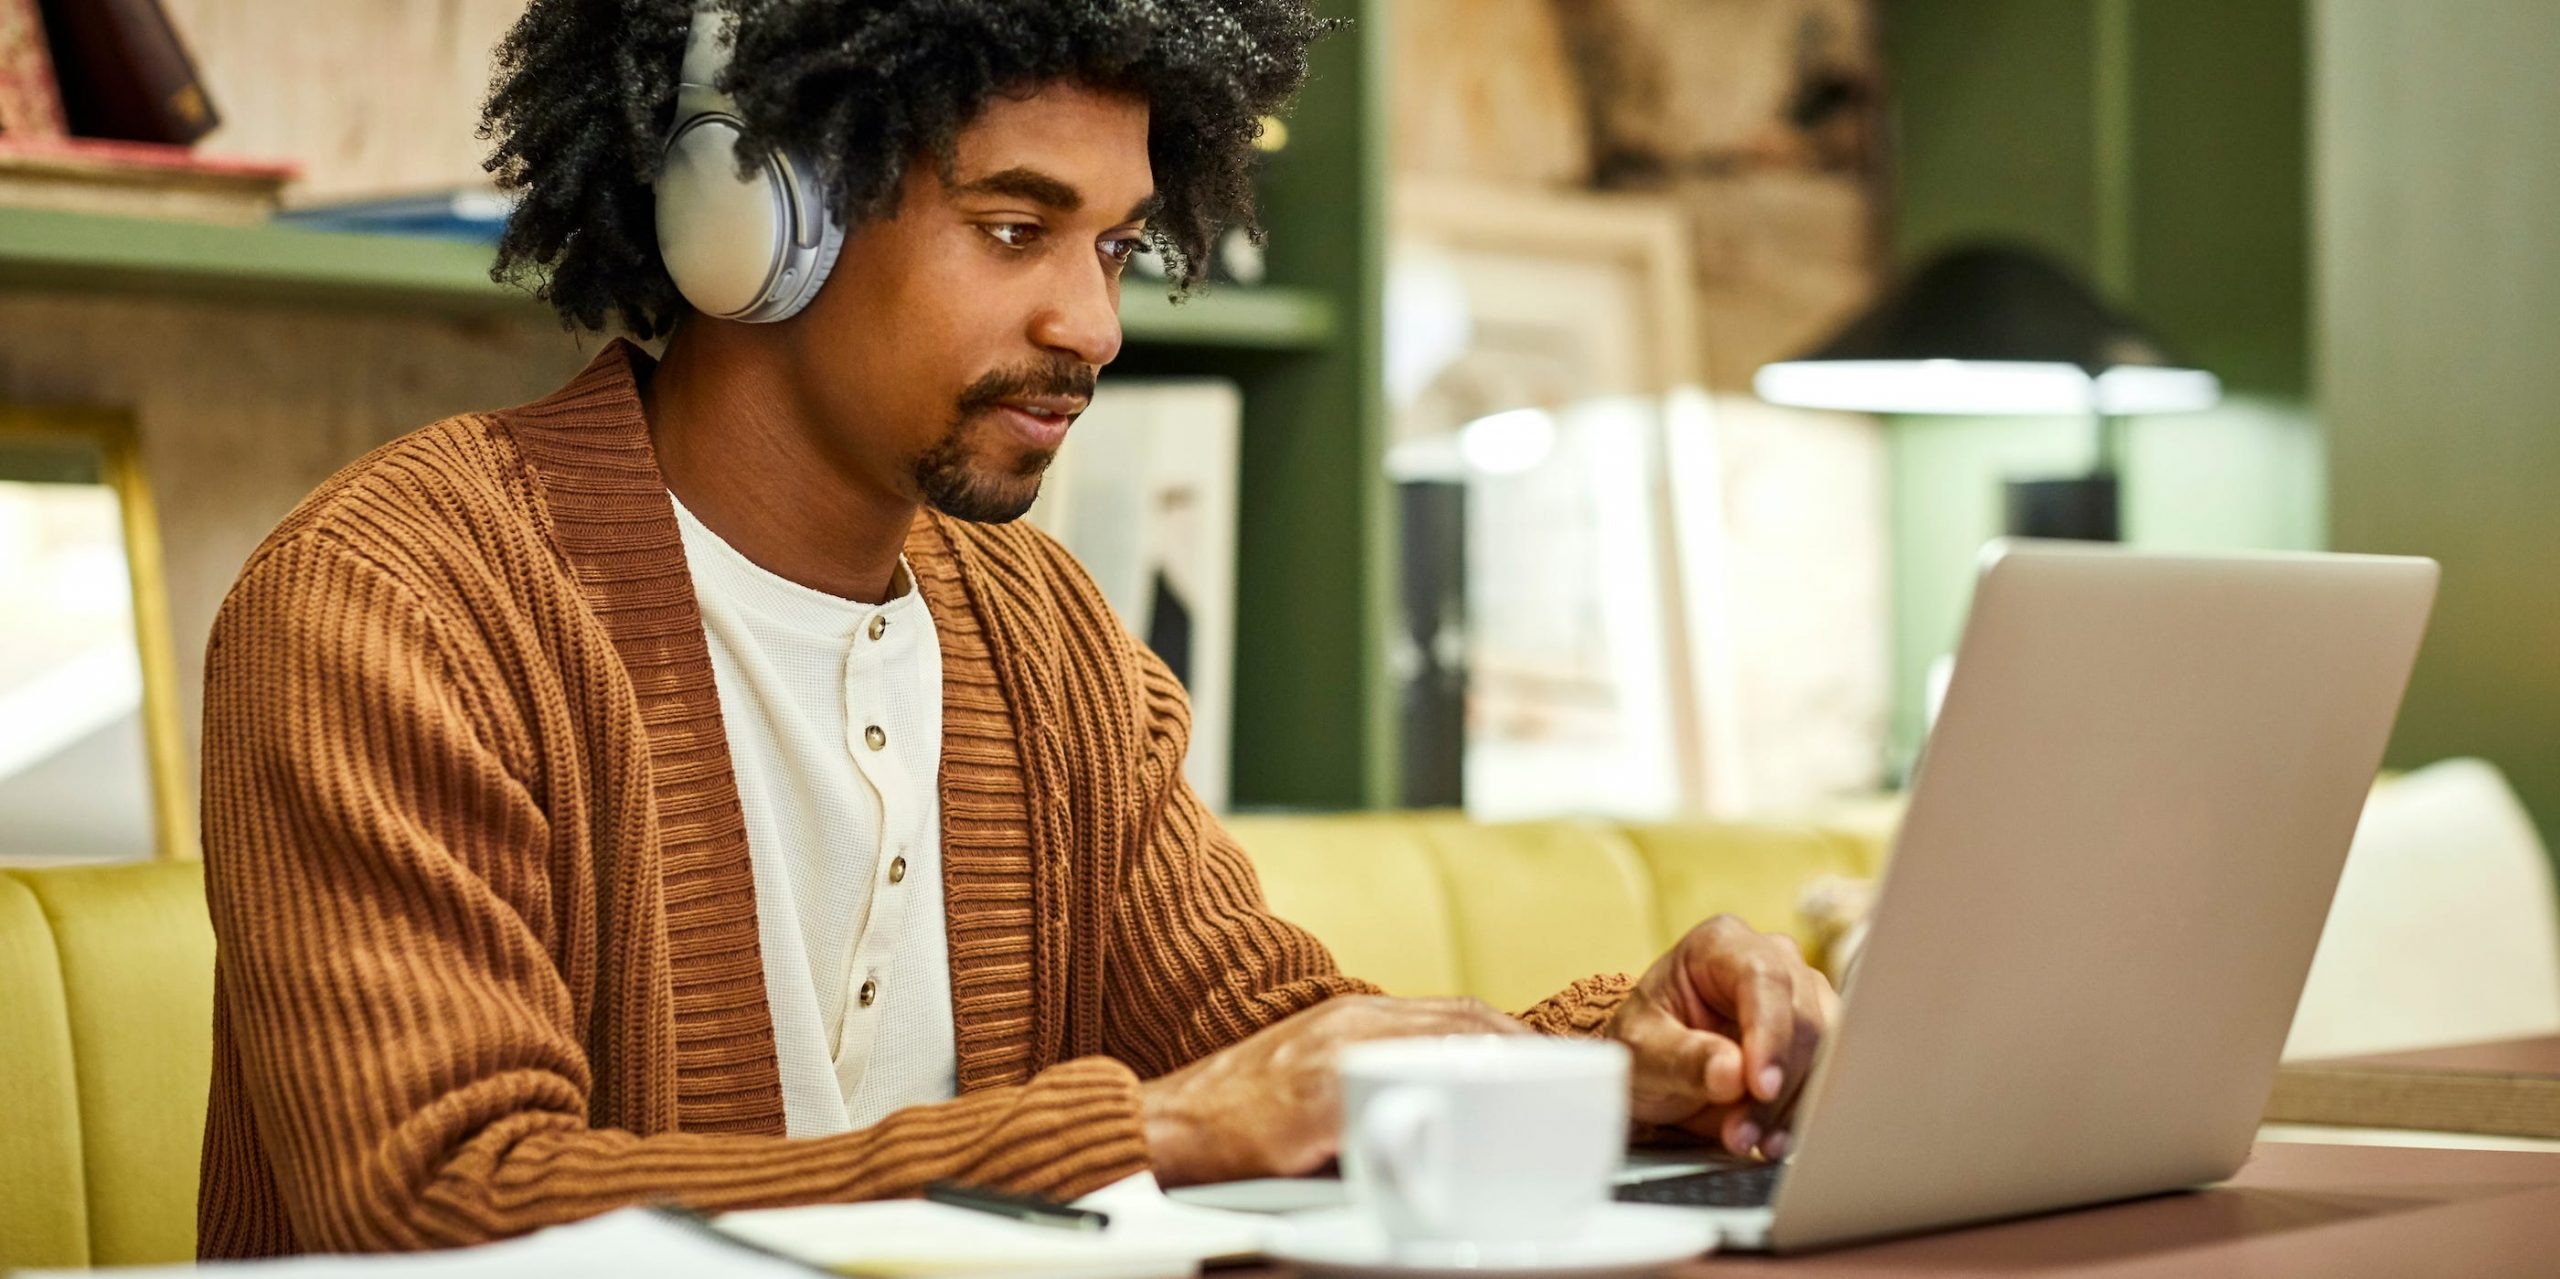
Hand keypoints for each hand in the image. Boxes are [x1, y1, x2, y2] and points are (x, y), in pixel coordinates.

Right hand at [1140, 995, 1527, 1186]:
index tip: (1554, 1059)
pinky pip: (1398, 1091)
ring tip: (1547, 1098)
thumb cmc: (1236, 1114)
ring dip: (1501, 1066)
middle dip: (1523, 1047)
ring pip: (1442, 1044)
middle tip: (1574, 1079)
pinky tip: (1479, 1124)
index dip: (1511, 1034)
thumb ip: (1371, 1074)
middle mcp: (1350, 1025)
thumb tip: (1435, 1105)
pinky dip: (1447, 1100)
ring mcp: (1336, 1058)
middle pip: (1462, 1021)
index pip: (1454, 1013)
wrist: (1161, 1126)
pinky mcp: (1319, 1099)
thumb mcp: (1313, 1074)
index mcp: (1352, 1019)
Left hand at [1604, 915, 1838, 1160]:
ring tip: (1752, 1142)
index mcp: (1720, 944)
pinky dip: (1802, 1113)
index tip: (1761, 1086)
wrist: (1657, 1066)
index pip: (1763, 979)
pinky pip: (1827, 1074)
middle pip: (1803, 1017)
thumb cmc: (1646, 1043)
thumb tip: (1733, 1074)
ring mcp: (1800, 995)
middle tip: (1742, 1133)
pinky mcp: (1816, 1034)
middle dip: (1777, 1085)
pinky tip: (1774, 1140)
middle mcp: (1771, 959)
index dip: (1770, 1033)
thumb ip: (1682, 1058)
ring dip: (1792, 1105)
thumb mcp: (1643, 1051)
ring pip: (1825, 1049)